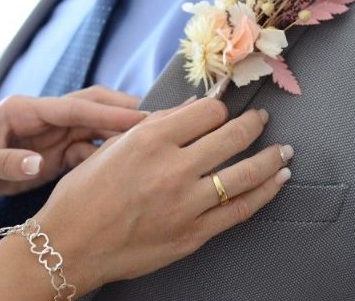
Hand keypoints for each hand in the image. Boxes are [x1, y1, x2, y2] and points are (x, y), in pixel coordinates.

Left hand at [0, 86, 147, 195]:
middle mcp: (48, 117)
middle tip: (161, 119)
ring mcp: (57, 133)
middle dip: (126, 110)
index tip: (141, 118)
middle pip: (94, 107)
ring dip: (124, 132)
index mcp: (27, 109)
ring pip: (99, 127)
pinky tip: (129, 164)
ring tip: (155, 140)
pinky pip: (92, 149)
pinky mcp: (62, 151)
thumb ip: (4, 163)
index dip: (108, 112)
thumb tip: (37, 164)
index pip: (75, 107)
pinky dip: (111, 155)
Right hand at [35, 97, 292, 292]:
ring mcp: (186, 204)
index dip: (220, 108)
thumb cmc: (83, 194)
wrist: (69, 246)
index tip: (225, 109)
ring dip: (272, 158)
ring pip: (245, 173)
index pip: (207, 112)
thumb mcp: (113, 147)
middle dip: (253, 124)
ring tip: (285, 150)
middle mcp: (172, 168)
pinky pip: (241, 210)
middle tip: (262, 120)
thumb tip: (194, 109)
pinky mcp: (193, 234)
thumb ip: (156, 126)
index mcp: (150, 140)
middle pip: (232, 136)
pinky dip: (266, 192)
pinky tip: (279, 180)